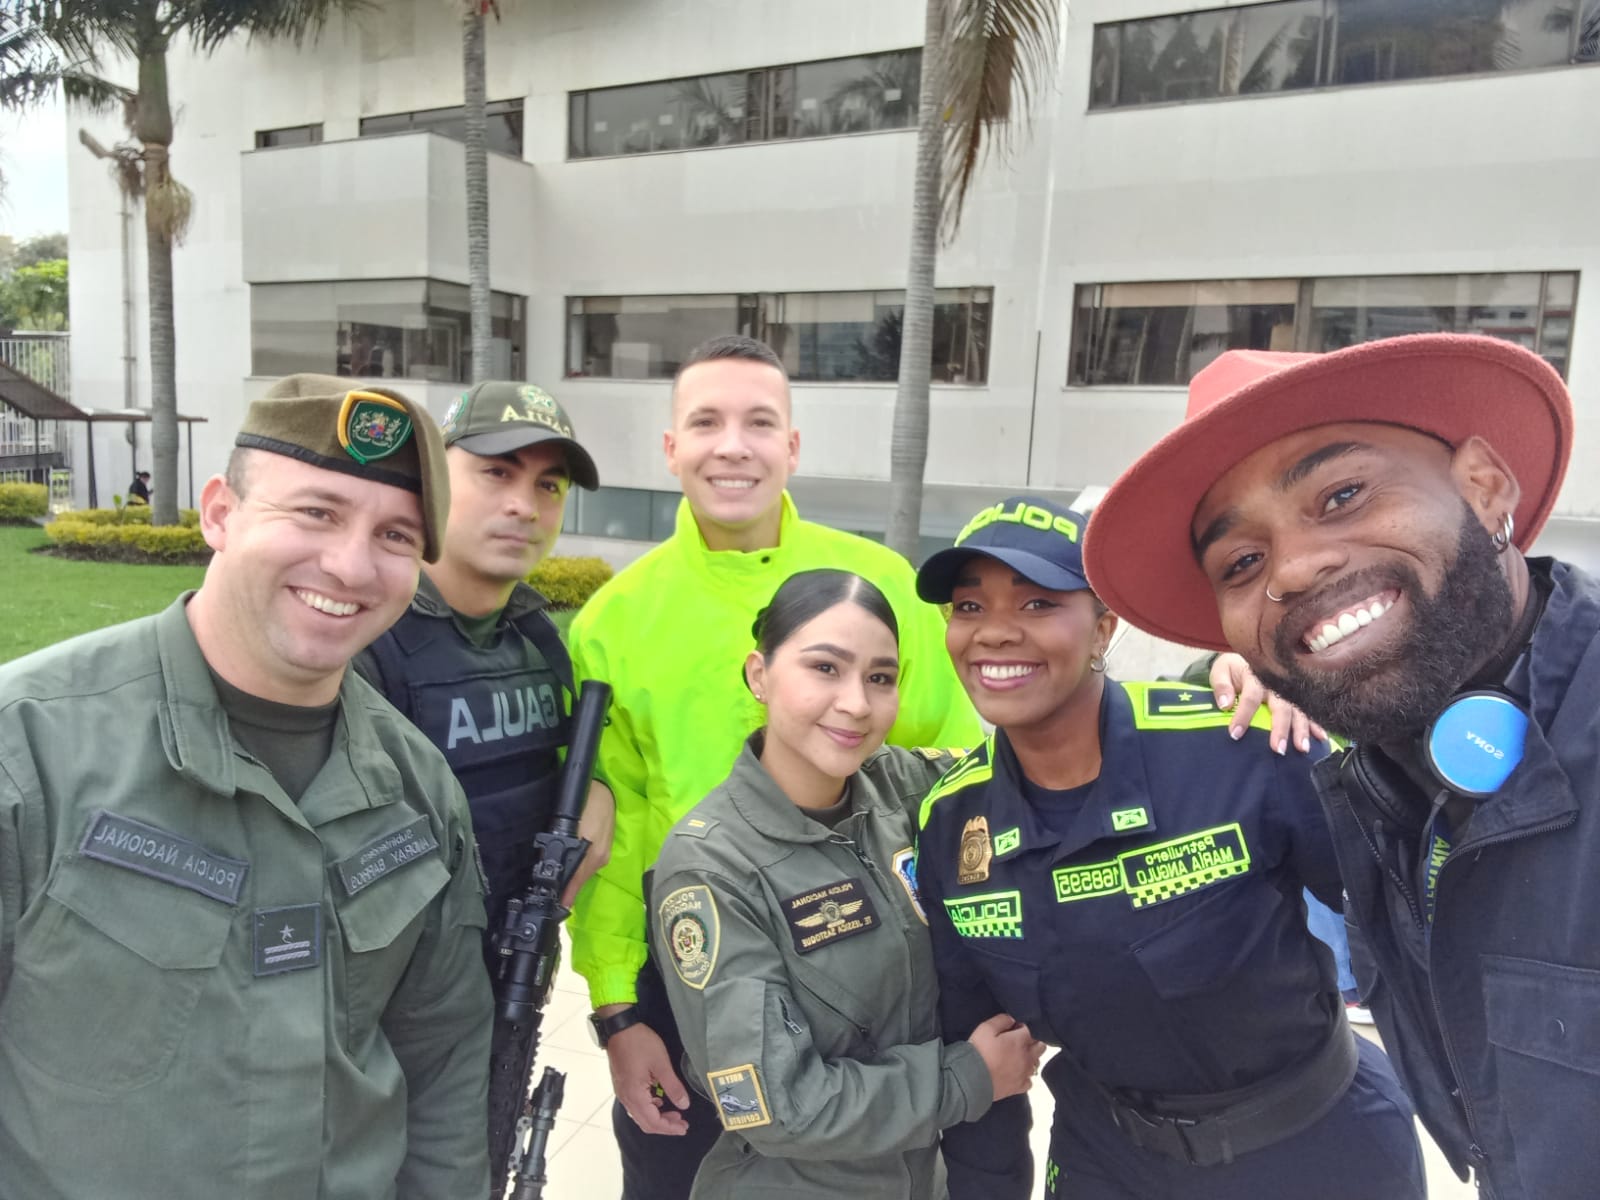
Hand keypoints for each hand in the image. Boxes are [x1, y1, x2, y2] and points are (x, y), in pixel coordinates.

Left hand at [562, 780, 615, 907]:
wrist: (602, 788)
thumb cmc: (587, 805)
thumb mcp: (573, 829)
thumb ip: (566, 854)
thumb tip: (555, 874)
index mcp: (593, 857)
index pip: (577, 883)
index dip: (567, 896)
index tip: (558, 908)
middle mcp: (600, 858)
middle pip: (581, 879)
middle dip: (568, 888)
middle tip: (551, 897)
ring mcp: (603, 852)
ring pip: (584, 871)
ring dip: (573, 877)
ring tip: (559, 884)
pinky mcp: (602, 845)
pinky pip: (589, 861)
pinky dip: (579, 866)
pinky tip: (570, 864)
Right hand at [605, 1017, 691, 1134]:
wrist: (619, 1028)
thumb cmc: (641, 1043)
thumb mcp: (661, 1064)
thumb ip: (673, 1087)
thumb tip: (684, 1105)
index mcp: (635, 1096)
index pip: (653, 1122)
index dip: (670, 1128)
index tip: (685, 1127)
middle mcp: (626, 1098)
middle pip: (645, 1123)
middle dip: (664, 1125)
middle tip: (682, 1123)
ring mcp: (622, 1092)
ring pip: (640, 1115)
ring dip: (657, 1117)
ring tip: (674, 1113)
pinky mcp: (622, 1085)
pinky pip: (635, 1105)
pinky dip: (649, 1107)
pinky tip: (659, 1100)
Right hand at [968, 1013, 1045, 1101]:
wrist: (972, 1078)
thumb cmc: (979, 1051)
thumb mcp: (986, 1028)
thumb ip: (1002, 1020)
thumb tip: (1012, 1019)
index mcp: (1021, 1040)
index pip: (1031, 1029)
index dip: (1022, 1027)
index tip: (1013, 1028)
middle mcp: (1027, 1057)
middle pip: (1041, 1046)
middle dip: (1033, 1041)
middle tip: (1018, 1041)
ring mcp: (1025, 1073)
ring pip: (1037, 1063)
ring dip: (1031, 1058)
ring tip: (1017, 1057)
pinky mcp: (1020, 1087)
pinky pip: (1030, 1081)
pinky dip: (1026, 1076)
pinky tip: (1016, 1073)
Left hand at [1208, 654, 1326, 754]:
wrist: (1250, 655)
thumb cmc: (1233, 670)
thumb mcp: (1221, 671)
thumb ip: (1221, 687)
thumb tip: (1224, 704)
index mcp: (1255, 676)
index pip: (1251, 697)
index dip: (1243, 715)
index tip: (1235, 735)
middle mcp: (1276, 684)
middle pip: (1281, 706)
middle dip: (1280, 728)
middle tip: (1278, 748)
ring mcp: (1290, 691)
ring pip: (1299, 710)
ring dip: (1302, 729)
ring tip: (1302, 748)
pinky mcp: (1298, 697)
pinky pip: (1309, 711)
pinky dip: (1316, 725)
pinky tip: (1321, 738)